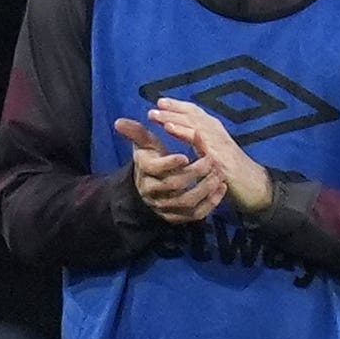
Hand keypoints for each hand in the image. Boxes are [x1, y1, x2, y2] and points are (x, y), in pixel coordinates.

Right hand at [112, 115, 226, 223]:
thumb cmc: (151, 160)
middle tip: (212, 160)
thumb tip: (118, 122)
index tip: (185, 156)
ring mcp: (165, 206)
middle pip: (174, 184)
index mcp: (144, 171)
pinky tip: (221, 188)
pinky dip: (211, 202)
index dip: (169, 163)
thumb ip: (136, 132)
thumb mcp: (144, 145)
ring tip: (219, 174)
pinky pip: (195, 214)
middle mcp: (152, 191)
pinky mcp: (177, 216)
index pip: (154, 168)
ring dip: (206, 188)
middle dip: (195, 172)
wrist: (148, 186)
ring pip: (187, 201)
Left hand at [146, 95, 273, 215]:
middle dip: (174, 110)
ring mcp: (221, 147)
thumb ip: (199, 143)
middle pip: (195, 117)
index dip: (179, 107)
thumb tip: (182, 132)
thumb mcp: (212, 154)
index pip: (197, 114)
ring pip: (197, 127)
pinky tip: (173, 132)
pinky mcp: (221, 162)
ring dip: (176, 120)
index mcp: (215, 133)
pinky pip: (203, 146)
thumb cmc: (230, 173)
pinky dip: (188, 136)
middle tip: (154, 107)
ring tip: (158, 116)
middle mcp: (218, 135)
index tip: (161, 102)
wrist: (255, 188)